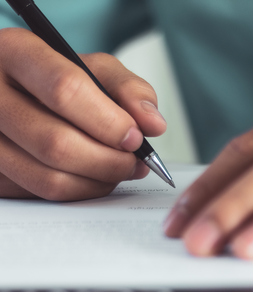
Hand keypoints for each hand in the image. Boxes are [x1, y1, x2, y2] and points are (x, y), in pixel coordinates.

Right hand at [0, 28, 165, 200]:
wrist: (20, 94)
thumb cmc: (61, 79)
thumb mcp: (96, 69)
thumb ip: (129, 90)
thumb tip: (153, 124)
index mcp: (17, 53)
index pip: (64, 89)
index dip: (109, 121)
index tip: (135, 137)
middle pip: (56, 143)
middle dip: (109, 160)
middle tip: (134, 161)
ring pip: (48, 177)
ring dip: (98, 181)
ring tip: (121, 169)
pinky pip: (41, 195)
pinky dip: (80, 191)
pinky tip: (95, 177)